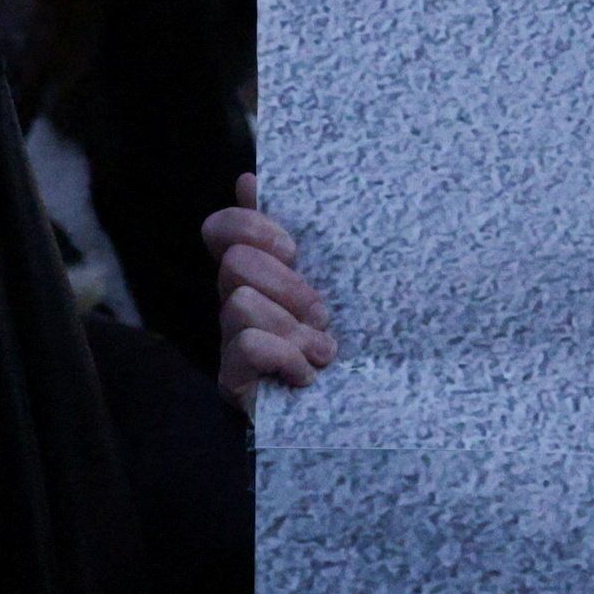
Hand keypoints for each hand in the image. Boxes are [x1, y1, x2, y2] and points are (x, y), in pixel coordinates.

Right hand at [209, 179, 337, 400]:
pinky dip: (285, 357)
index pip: (221, 230)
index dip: (248, 226)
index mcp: (260, 276)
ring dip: (291, 328)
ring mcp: (230, 346)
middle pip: (235, 264)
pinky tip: (308, 375)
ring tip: (323, 351)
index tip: (294, 248)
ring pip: (240, 304)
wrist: (372, 414)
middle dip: (287, 286)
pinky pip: (247, 346)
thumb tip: (249, 179)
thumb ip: (308, 233)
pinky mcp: (234, 384)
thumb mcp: (341, 280)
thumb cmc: (357, 344)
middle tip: (321, 314)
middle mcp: (236, 306)